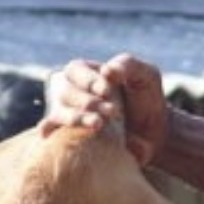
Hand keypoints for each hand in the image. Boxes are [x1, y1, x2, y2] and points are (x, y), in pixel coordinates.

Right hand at [42, 55, 171, 167]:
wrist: (153, 136)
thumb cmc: (147, 101)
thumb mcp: (146, 76)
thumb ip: (129, 65)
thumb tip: (107, 70)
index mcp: (86, 73)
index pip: (75, 70)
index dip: (89, 80)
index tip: (107, 91)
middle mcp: (72, 93)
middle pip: (64, 91)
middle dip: (87, 101)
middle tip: (112, 112)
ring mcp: (68, 115)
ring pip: (58, 113)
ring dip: (75, 118)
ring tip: (98, 125)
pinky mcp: (67, 137)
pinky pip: (51, 131)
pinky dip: (50, 131)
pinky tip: (52, 136)